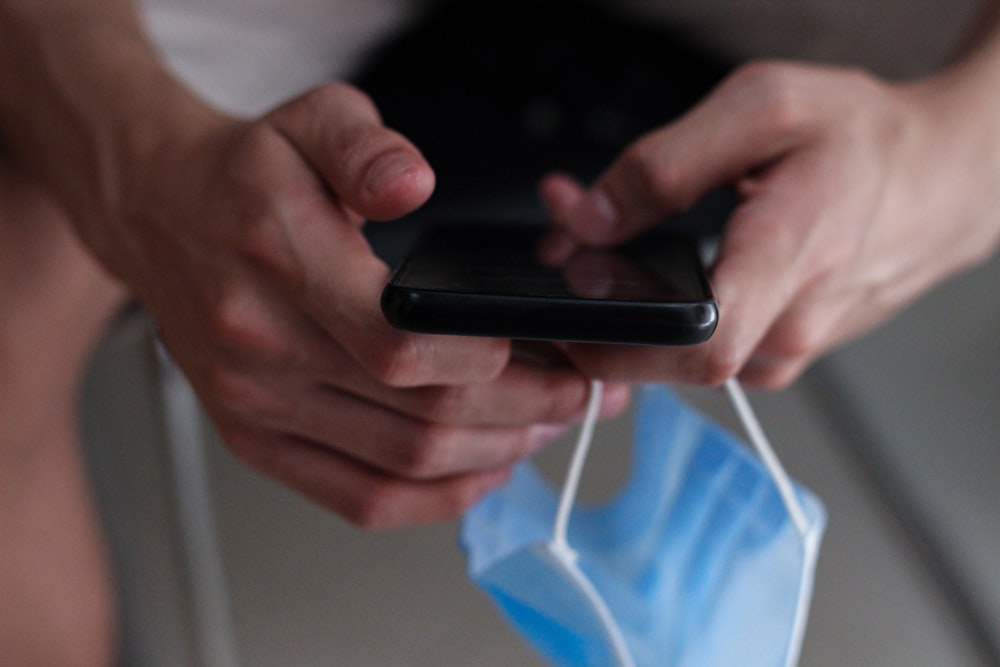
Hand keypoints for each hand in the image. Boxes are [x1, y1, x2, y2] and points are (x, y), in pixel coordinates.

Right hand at [89, 83, 628, 527]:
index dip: (496, 363)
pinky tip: (479, 473)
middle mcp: (260, 344)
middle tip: (578, 396)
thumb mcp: (311, 118)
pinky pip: (357, 499)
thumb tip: (411, 184)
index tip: (558, 353)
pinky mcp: (253, 438)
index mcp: (278, 258)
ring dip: (491, 455)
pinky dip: (431, 500)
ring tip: (544, 428)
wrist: (160, 213)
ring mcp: (254, 403)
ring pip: (401, 463)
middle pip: (419, 415)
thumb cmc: (246, 174)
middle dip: (523, 413)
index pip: (402, 344)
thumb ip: (366, 146)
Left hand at [542, 60, 999, 387]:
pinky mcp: (780, 352)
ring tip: (606, 247)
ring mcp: (787, 348)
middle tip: (572, 248)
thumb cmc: (863, 140)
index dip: (620, 337)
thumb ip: (667, 165)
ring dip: (627, 312)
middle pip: (671, 359)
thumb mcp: (764, 107)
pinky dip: (665, 315)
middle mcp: (791, 324)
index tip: (572, 296)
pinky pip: (707, 349)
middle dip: (602, 312)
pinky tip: (652, 270)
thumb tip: (590, 218)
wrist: (940, 179)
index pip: (701, 342)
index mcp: (790, 259)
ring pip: (682, 359)